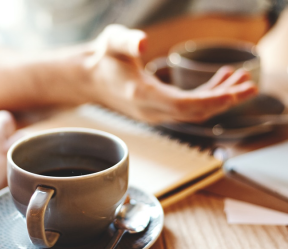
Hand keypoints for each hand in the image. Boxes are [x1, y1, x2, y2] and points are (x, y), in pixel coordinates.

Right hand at [85, 25, 257, 123]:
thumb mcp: (112, 42)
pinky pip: (188, 108)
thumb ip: (127, 40)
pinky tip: (219, 80)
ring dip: (218, 99)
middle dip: (224, 101)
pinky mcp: (159, 110)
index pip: (183, 105)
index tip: (236, 93)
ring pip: (194, 113)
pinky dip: (206, 97)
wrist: (92, 79)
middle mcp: (150, 110)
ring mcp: (155, 113)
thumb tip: (144, 41)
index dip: (211, 100)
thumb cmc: (103, 59)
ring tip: (240, 79)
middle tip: (250, 85)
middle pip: (194, 113)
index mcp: (141, 95)